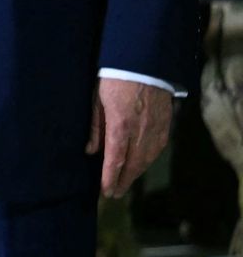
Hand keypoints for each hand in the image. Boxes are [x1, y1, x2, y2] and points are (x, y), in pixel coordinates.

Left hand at [88, 77, 173, 197]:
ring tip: (125, 183)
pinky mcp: (166, 125)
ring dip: (136, 173)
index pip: (115, 158)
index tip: (106, 191)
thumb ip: (95, 127)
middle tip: (114, 194)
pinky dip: (148, 160)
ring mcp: (156, 129)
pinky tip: (141, 165)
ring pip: (147, 158)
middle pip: (133, 163)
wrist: (144, 63)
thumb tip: (91, 151)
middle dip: (123, 180)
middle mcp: (140, 131)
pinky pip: (157, 149)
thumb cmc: (113, 79)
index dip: (110, 177)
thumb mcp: (96, 100)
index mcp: (121, 125)